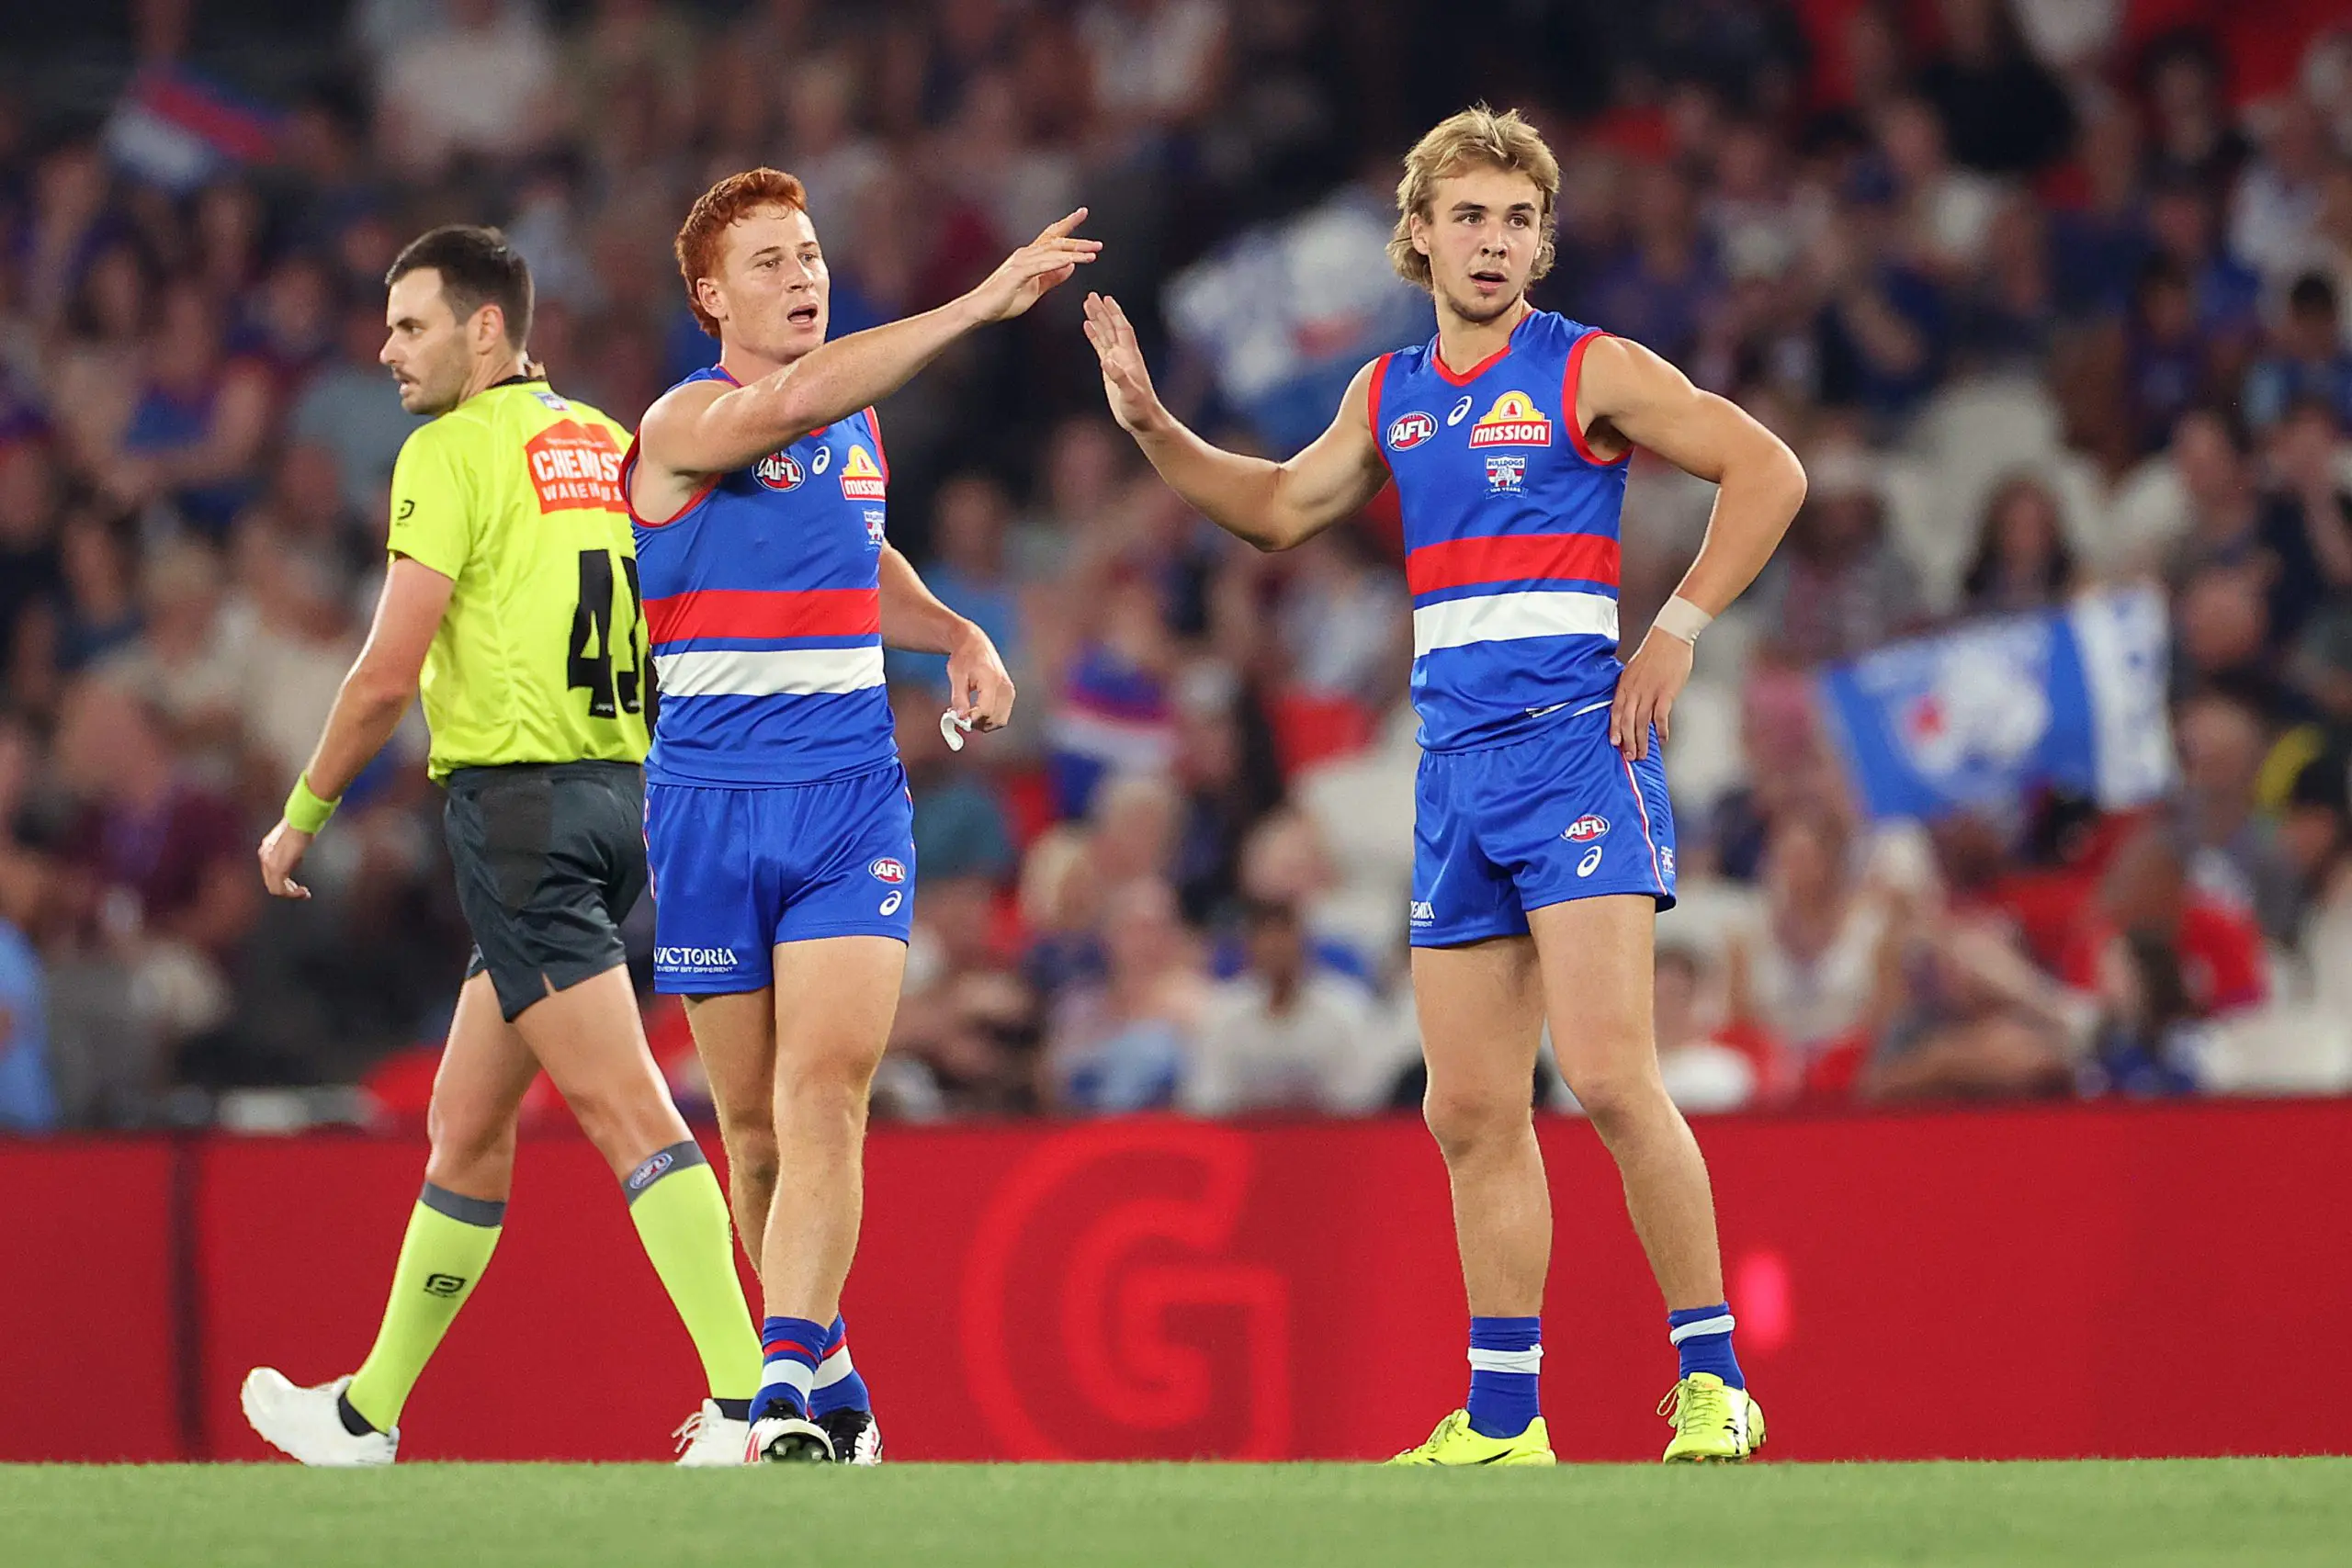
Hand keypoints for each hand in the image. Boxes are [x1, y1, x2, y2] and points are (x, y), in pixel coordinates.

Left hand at [258, 818, 314, 899]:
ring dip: (290, 893)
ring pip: (274, 888)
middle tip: (302, 892)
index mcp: (267, 848)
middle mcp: (265, 856)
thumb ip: (291, 848)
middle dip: (287, 889)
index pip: (270, 872)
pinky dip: (292, 894)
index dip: (285, 881)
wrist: (301, 820)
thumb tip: (297, 856)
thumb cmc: (302, 825)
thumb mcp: (294, 838)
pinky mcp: (277, 868)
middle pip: (271, 882)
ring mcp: (269, 862)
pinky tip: (302, 892)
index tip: (298, 885)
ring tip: (303, 894)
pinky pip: (280, 889)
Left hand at [947, 623, 1015, 732]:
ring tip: (969, 712)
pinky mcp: (1010, 695)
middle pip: (993, 719)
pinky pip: (1002, 715)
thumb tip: (960, 718)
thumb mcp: (956, 677)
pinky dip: (989, 718)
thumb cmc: (964, 657)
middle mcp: (1005, 687)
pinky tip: (977, 710)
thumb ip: (959, 699)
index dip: (971, 719)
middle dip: (976, 723)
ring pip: (999, 721)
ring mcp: (1009, 692)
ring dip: (984, 723)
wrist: (975, 644)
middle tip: (961, 716)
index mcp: (991, 680)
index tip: (958, 718)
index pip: (985, 711)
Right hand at [966, 209, 1099, 322]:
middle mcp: (1026, 254)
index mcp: (1030, 256)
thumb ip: (1052, 277)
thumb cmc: (1004, 301)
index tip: (1082, 213)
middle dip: (1079, 240)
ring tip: (1093, 253)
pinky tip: (1072, 262)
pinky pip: (1042, 265)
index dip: (1067, 225)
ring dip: (1074, 252)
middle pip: (1056, 242)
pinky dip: (1058, 262)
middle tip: (1099, 243)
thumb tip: (1070, 266)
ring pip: (1052, 252)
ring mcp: (1020, 262)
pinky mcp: (1017, 273)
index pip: (1052, 237)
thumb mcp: (1036, 289)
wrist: (981, 310)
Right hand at [1081, 292, 1167, 435]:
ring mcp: (1117, 361)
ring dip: (1097, 319)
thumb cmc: (1140, 409)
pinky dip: (1094, 335)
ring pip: (1105, 334)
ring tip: (1087, 304)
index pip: (1122, 329)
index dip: (1115, 314)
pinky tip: (1087, 325)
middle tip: (1091, 295)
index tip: (1106, 299)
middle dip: (1102, 311)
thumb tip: (1106, 360)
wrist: (1143, 420)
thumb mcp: (1130, 395)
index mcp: (1130, 357)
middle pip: (1112, 327)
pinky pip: (1100, 347)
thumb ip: (1119, 378)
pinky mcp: (1110, 369)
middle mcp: (1124, 355)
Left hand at [1610, 627, 1693, 760]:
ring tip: (1644, 754)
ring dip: (1642, 741)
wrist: (1670, 637)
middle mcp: (1634, 690)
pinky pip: (1660, 716)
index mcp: (1625, 684)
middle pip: (1627, 721)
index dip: (1614, 729)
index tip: (1614, 743)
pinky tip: (1662, 739)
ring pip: (1641, 722)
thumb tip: (1631, 705)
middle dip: (1627, 742)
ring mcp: (1649, 692)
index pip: (1615, 711)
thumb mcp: (1634, 670)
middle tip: (1630, 756)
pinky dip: (1660, 730)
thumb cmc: (1654, 653)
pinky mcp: (1665, 693)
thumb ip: (1631, 687)